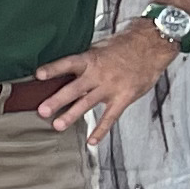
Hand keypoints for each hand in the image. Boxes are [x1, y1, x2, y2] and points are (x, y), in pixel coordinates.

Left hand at [35, 23, 179, 143]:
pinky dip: (101, 130)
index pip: (68, 63)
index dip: (53, 69)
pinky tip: (91, 141)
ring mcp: (111, 87)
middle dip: (57, 100)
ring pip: (87, 103)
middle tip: (42, 110)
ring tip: (57, 125)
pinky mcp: (123, 98)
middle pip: (74, 88)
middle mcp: (98, 74)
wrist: (151, 47)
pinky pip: (110, 117)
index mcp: (91, 59)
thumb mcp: (100, 47)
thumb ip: (84, 60)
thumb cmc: (124, 46)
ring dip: (71, 115)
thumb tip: (63, 69)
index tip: (38, 75)